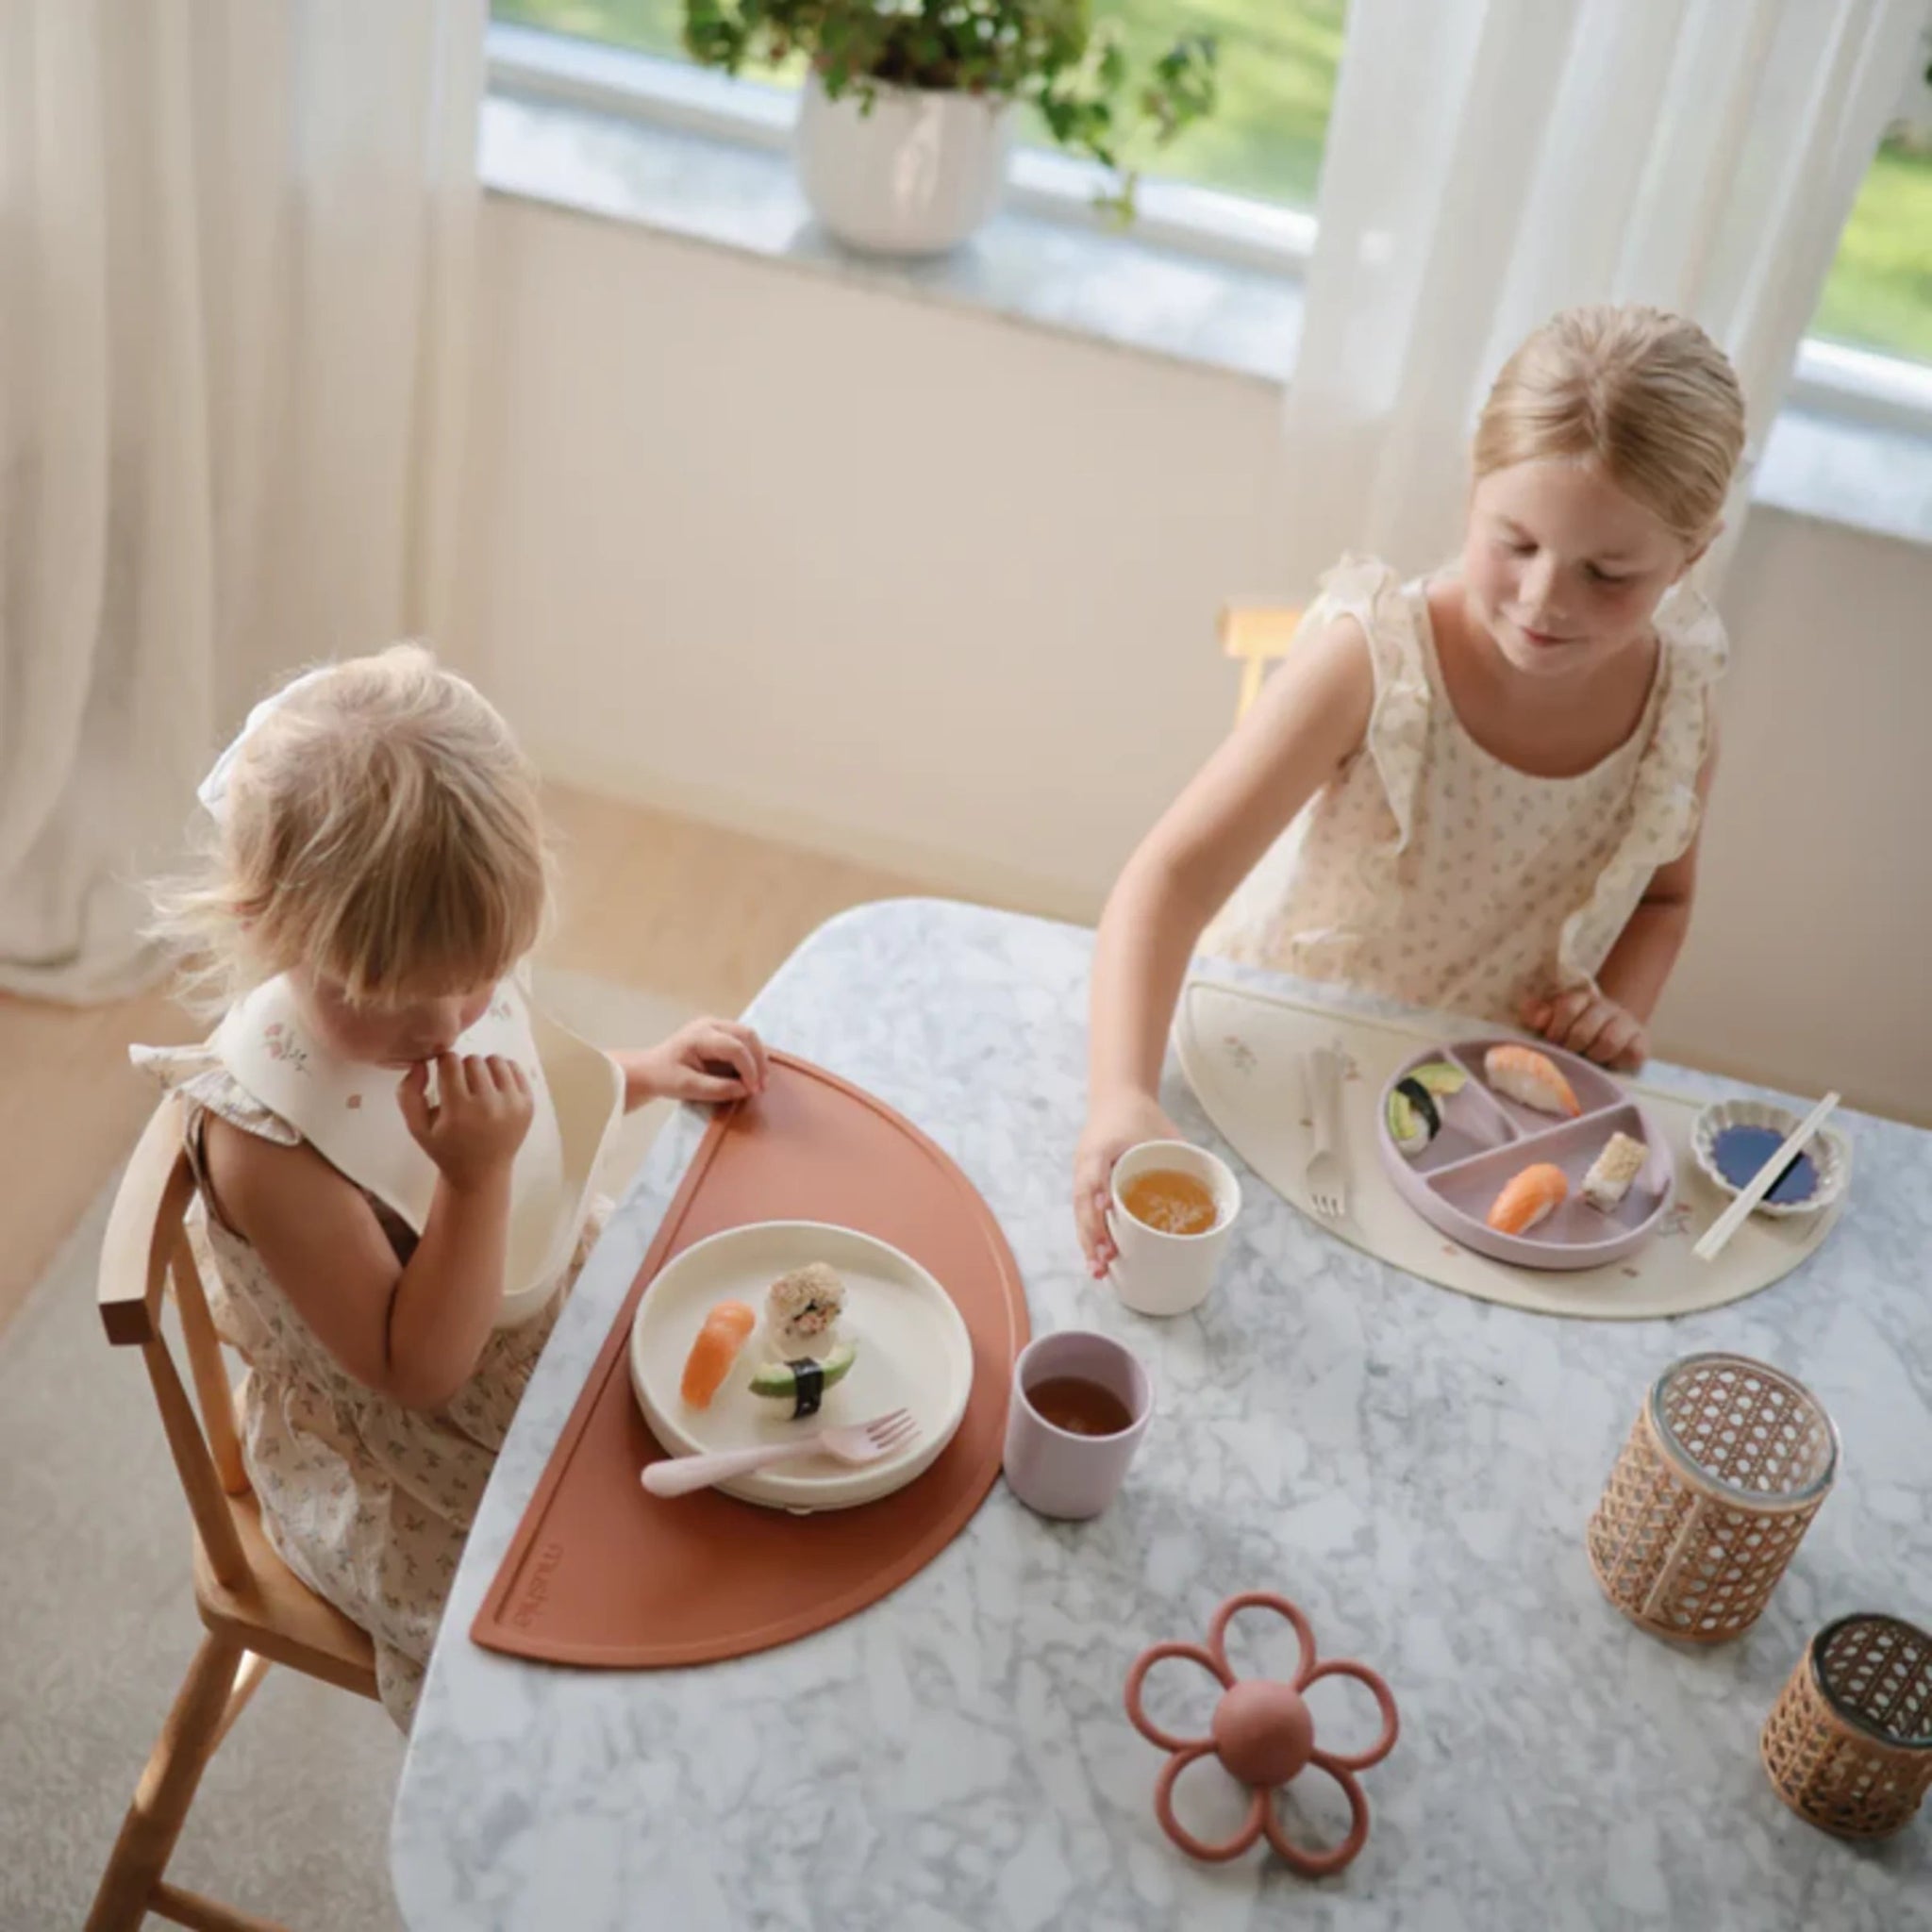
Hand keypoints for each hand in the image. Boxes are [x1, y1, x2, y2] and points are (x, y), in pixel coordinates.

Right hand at [397, 1053, 533, 1193]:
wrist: (481, 1173)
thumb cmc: (445, 1149)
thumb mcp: (417, 1128)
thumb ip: (409, 1093)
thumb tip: (421, 1062)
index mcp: (459, 1111)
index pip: (451, 1063)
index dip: (443, 1064)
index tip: (443, 1074)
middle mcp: (489, 1105)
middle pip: (473, 1060)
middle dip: (463, 1067)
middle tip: (460, 1084)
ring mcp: (513, 1104)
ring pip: (496, 1061)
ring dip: (483, 1067)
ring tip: (477, 1084)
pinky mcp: (528, 1104)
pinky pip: (515, 1069)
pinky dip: (503, 1071)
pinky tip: (494, 1086)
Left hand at [618, 1018, 768, 1108]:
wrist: (649, 1070)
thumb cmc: (665, 1078)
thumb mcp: (688, 1088)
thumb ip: (718, 1089)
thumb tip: (745, 1089)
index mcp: (700, 1035)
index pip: (735, 1048)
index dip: (749, 1069)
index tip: (752, 1090)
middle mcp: (710, 1024)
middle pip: (747, 1035)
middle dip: (759, 1060)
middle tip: (762, 1086)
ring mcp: (715, 1025)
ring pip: (748, 1035)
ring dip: (757, 1058)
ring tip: (759, 1081)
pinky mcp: (718, 1032)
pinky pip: (742, 1040)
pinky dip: (750, 1056)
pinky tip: (751, 1074)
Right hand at [1073, 1089, 1178, 1279]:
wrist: (1116, 1098)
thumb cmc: (1138, 1115)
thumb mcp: (1161, 1130)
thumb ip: (1181, 1155)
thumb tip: (1211, 1188)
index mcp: (1101, 1146)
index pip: (1094, 1171)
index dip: (1097, 1191)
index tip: (1106, 1209)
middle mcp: (1086, 1163)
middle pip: (1082, 1202)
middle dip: (1093, 1232)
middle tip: (1106, 1258)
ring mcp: (1082, 1176)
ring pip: (1080, 1214)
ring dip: (1088, 1242)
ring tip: (1098, 1270)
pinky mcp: (1085, 1186)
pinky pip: (1084, 1215)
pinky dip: (1089, 1237)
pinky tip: (1097, 1260)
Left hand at [1519, 990, 1648, 1071]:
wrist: (1612, 1035)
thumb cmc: (1576, 1030)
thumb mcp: (1554, 1021)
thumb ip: (1539, 1016)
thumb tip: (1536, 1019)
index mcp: (1583, 999)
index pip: (1568, 1006)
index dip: (1557, 1029)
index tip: (1553, 1042)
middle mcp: (1606, 1008)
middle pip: (1585, 1029)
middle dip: (1572, 1047)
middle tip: (1569, 1055)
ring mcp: (1626, 1024)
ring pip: (1608, 1041)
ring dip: (1593, 1056)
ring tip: (1588, 1061)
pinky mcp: (1641, 1042)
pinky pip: (1632, 1053)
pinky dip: (1617, 1062)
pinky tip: (1608, 1064)